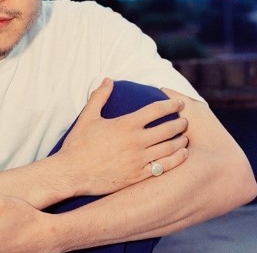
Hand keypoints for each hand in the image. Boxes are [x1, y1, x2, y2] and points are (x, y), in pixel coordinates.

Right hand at [56, 78, 188, 195]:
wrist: (72, 173)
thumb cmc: (78, 144)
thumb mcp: (87, 116)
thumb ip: (99, 96)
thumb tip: (108, 80)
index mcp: (126, 124)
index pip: (156, 110)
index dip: (171, 104)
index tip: (179, 103)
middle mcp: (136, 142)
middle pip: (168, 129)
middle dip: (180, 123)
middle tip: (184, 121)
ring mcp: (139, 160)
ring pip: (170, 149)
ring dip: (181, 141)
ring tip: (184, 137)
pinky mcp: (138, 176)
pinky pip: (164, 167)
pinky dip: (177, 159)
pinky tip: (182, 154)